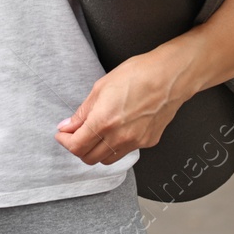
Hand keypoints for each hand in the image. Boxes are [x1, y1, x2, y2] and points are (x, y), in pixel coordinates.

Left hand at [55, 51, 189, 164]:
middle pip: (89, 158)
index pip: (76, 146)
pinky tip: (116, 130)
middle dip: (78, 148)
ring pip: (107, 159)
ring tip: (94, 134)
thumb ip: (82, 112)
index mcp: (103, 122)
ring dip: (96, 151)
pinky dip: (115, 146)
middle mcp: (119, 137)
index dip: (65, 142)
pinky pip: (125, 151)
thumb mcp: (100, 88)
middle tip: (75, 134)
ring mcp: (135, 142)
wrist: (170, 77)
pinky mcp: (148, 142)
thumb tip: (67, 126)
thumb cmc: (137, 74)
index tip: (62, 134)